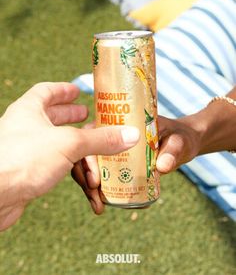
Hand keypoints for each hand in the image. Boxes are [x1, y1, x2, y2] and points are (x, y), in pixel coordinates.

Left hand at [0, 82, 139, 230]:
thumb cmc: (22, 159)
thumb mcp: (68, 144)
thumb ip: (100, 139)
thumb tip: (130, 134)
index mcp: (29, 110)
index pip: (46, 91)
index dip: (62, 89)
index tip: (77, 90)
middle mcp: (26, 128)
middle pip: (52, 118)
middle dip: (71, 118)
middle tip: (88, 117)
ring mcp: (27, 151)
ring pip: (58, 145)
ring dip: (79, 150)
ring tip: (96, 150)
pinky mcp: (30, 174)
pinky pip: (58, 167)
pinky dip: (73, 170)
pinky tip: (85, 176)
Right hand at [73, 115, 200, 214]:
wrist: (182, 144)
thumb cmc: (180, 137)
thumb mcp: (179, 141)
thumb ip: (172, 151)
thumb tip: (162, 167)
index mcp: (122, 121)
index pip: (95, 131)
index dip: (88, 152)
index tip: (95, 176)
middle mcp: (112, 134)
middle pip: (87, 150)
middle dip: (85, 173)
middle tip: (94, 193)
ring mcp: (112, 149)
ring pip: (90, 165)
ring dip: (89, 185)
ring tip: (98, 206)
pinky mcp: (116, 163)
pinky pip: (101, 175)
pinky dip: (98, 190)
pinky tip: (100, 205)